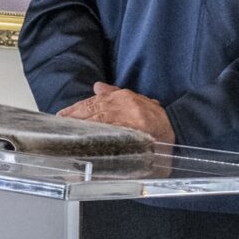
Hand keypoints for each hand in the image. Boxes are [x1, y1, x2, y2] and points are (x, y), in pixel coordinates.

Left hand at [59, 83, 174, 144]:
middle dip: (73, 121)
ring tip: (65, 141)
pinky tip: (83, 151)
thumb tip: (97, 86)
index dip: (74, 111)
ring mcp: (126, 123)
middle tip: (58, 129)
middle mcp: (122, 107)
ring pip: (96, 125)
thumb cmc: (156, 119)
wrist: (179, 129)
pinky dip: (95, 146)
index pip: (92, 103)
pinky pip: (109, 141)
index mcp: (122, 98)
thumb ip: (115, 94)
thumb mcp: (137, 101)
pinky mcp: (131, 138)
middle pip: (90, 113)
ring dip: (80, 132)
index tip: (62, 117)